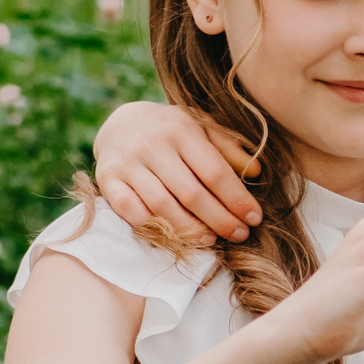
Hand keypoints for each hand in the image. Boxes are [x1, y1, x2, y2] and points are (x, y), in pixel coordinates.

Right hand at [92, 101, 262, 242]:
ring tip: (211, 240)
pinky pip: (130, 210)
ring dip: (189, 229)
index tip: (254, 218)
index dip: (237, 199)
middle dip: (220, 219)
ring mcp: (128, 163)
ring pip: (162, 206)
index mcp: (182, 130)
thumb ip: (228, 147)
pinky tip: (172, 236)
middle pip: (191, 194)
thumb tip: (256, 171)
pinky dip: (151, 226)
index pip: (215, 172)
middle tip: (240, 235)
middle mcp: (153, 145)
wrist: (119, 123)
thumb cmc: (171, 130)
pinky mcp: (107, 179)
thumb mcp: (201, 127)